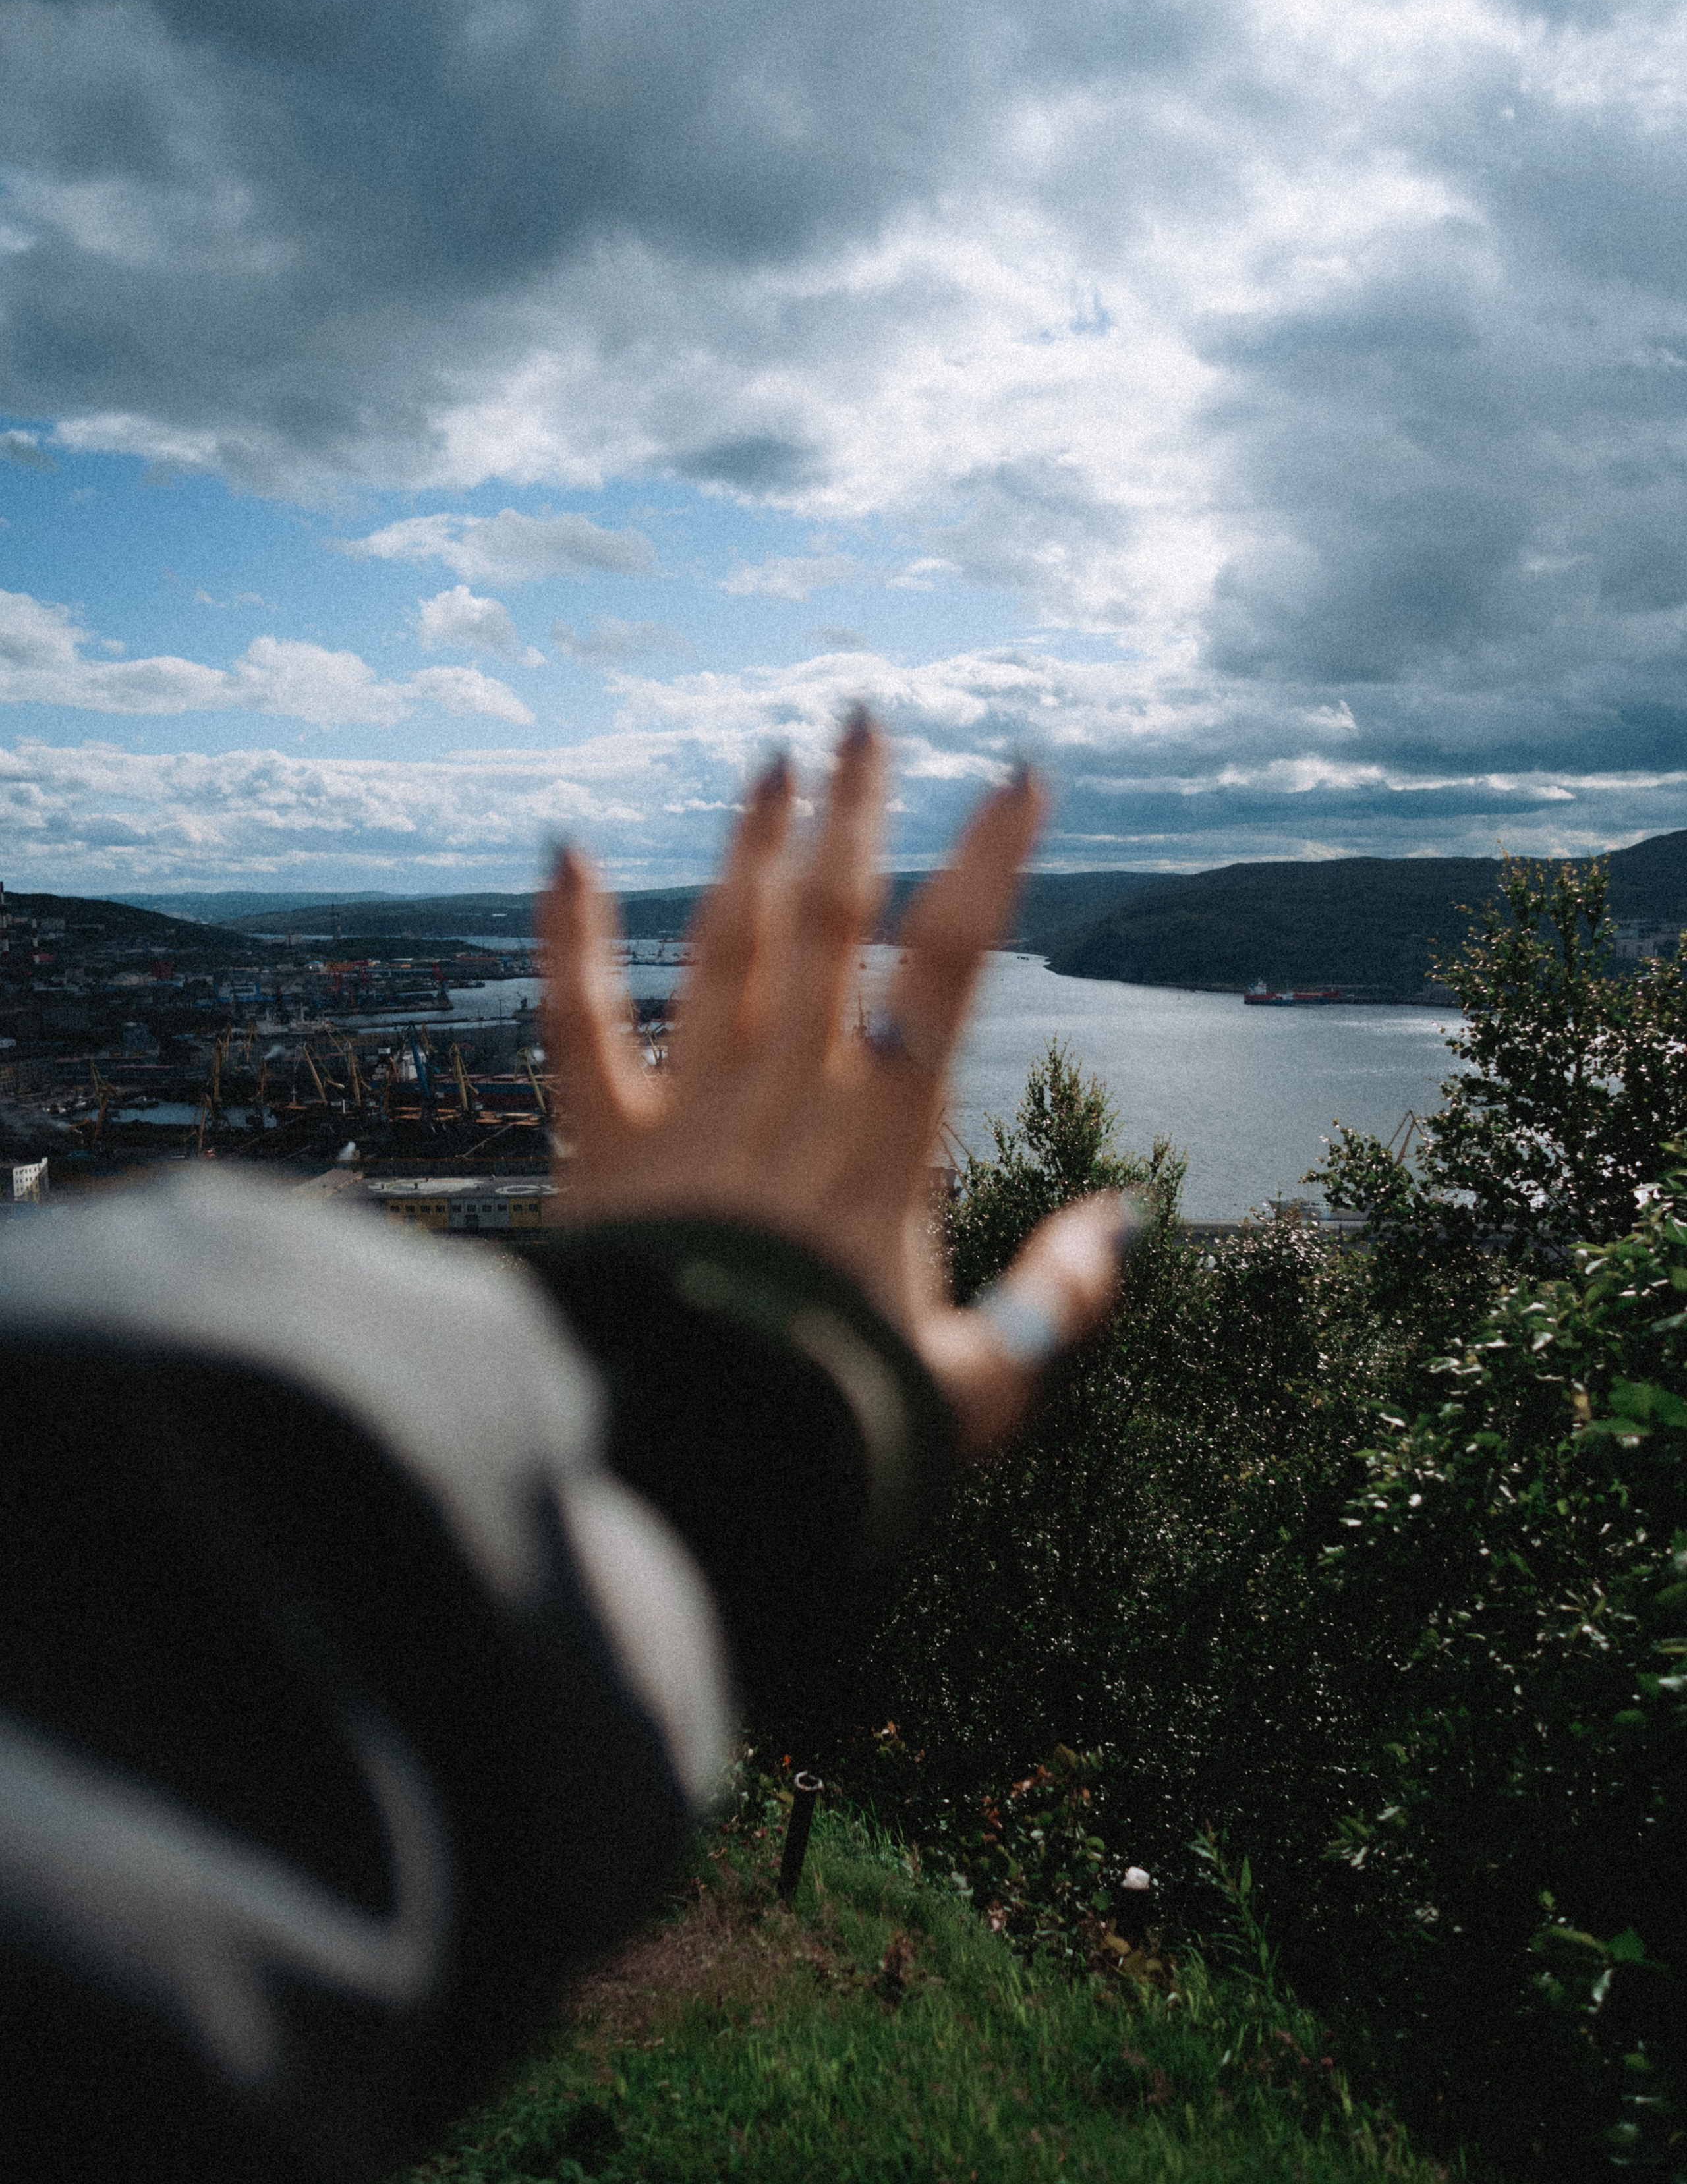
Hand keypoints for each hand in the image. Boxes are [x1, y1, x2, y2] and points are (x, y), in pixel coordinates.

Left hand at [540, 709, 1128, 1452]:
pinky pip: (576, 1022)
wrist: (683, 1463)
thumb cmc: (837, 1434)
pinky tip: (564, 851)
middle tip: (864, 720)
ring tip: (772, 763)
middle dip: (853, 813)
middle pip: (827, 921)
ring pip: (723, 947)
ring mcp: (689, 1115)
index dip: (988, 863)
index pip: (947, 968)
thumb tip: (1117, 1222)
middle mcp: (786, 1100)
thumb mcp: (978, 1392)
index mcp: (884, 1145)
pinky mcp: (601, 1148)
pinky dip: (568, 935)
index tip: (1019, 776)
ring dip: (748, 848)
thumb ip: (1056, 1307)